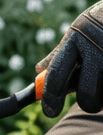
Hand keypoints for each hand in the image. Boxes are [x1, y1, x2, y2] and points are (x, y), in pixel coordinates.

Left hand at [37, 1, 102, 116]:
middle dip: (88, 101)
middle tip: (90, 99)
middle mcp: (97, 48)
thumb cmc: (102, 22)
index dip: (51, 97)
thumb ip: (60, 54)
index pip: (56, 74)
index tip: (49, 112)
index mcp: (76, 39)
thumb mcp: (80, 32)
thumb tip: (38, 71)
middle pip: (87, 94)